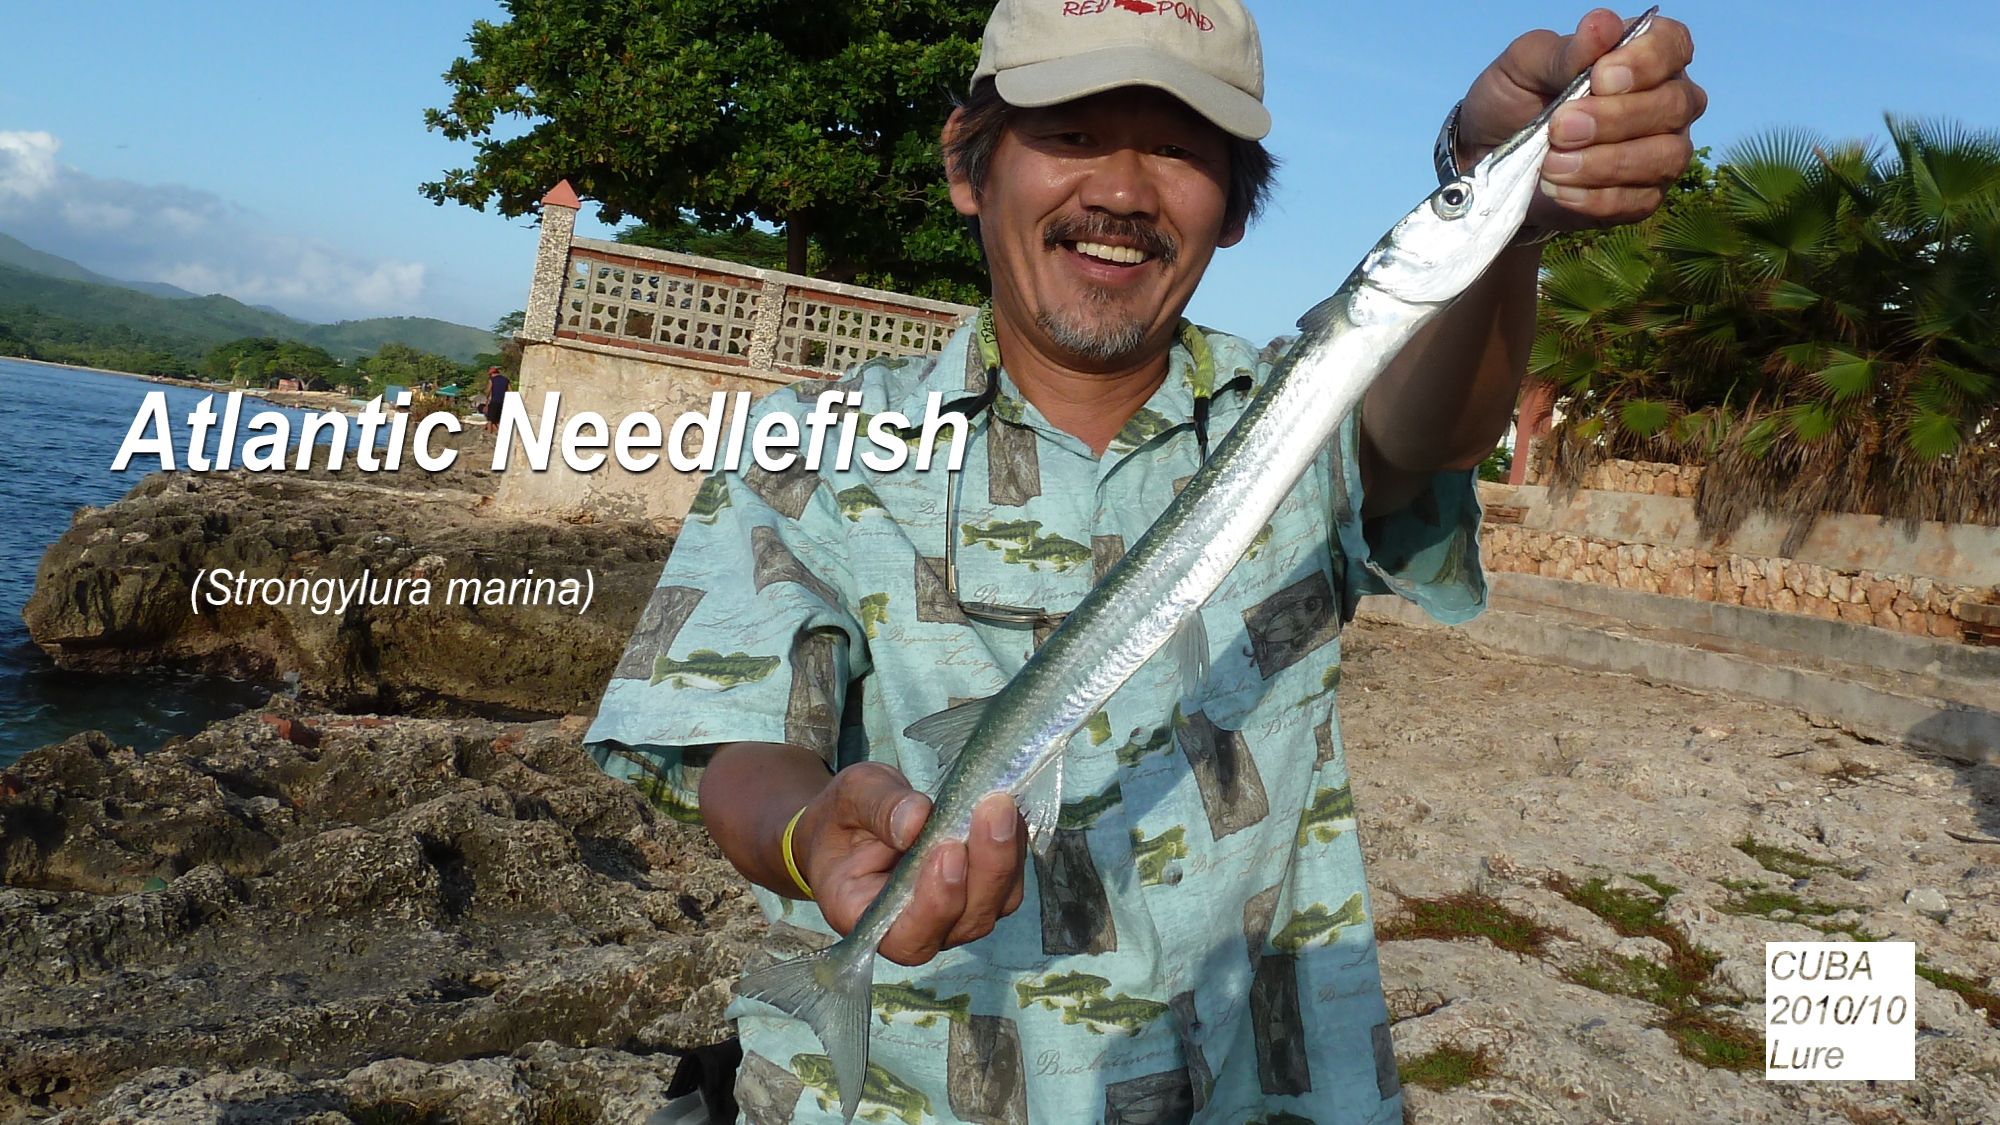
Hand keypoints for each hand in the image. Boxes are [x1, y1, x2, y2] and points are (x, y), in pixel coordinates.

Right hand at [794, 762, 1026, 965]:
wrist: (854, 823)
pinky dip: (1012, 847)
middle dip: (986, 869)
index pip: (906, 935)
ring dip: (1005, 857)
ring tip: (1001, 804)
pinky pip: (1008, 883)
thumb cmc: (843, 817)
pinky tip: (1006, 811)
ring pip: (994, 905)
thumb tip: (918, 820)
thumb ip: (878, 808)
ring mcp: (950, 917)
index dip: (935, 903)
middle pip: (962, 922)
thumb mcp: (850, 797)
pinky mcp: (978, 895)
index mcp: (863, 916)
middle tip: (993, 810)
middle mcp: (911, 929)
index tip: (949, 850)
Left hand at [1457, 8, 1706, 229]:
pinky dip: (1596, 198)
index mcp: (1645, 55)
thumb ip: (1564, 50)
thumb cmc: (1514, 99)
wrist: (1488, 158)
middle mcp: (1666, 101)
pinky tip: (1558, 189)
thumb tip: (1603, 23)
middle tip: (1559, 128)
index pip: (1672, 45)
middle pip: (1673, 106)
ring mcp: (1661, 152)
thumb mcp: (1524, 66)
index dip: (1644, 62)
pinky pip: (1639, 201)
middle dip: (1615, 119)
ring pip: (1665, 157)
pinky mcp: (1642, 198)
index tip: (1599, 77)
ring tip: (1551, 165)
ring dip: (1605, 163)